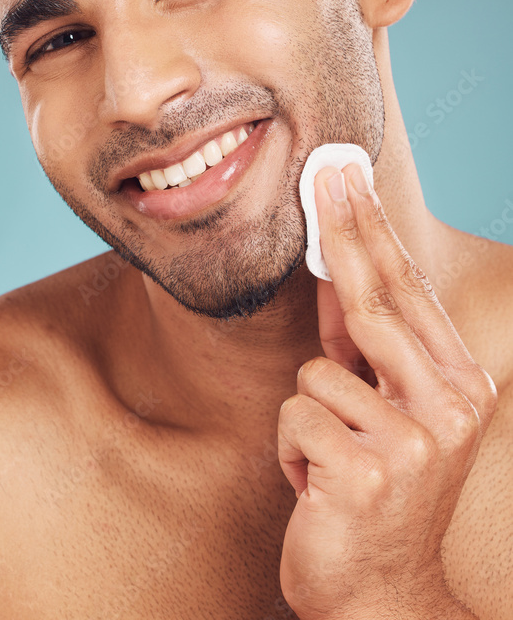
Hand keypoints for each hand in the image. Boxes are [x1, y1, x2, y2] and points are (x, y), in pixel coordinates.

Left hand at [277, 163, 496, 619]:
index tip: (346, 177)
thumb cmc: (372, 490)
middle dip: (343, 233)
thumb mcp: (377, 409)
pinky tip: (317, 487)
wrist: (379, 594)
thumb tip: (331, 269)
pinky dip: (291, 450)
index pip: (407, 293)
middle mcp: (451, 407)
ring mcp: (415, 441)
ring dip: (307, 416)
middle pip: (376, 302)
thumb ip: (360, 346)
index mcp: (460, 385)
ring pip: (318, 370)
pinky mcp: (368, 472)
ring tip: (330, 461)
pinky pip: (296, 416)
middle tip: (325, 174)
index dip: (370, 229)